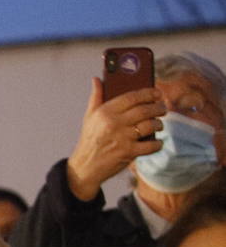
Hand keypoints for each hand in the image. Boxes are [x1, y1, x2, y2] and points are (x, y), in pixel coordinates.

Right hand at [66, 79, 165, 200]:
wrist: (85, 167)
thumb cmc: (89, 140)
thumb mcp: (89, 117)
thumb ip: (95, 97)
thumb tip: (97, 79)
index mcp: (105, 112)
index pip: (132, 97)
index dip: (148, 93)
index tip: (157, 93)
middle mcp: (114, 123)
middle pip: (145, 110)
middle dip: (158, 108)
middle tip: (162, 108)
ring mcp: (122, 138)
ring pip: (150, 125)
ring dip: (159, 124)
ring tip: (159, 124)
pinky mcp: (128, 152)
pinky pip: (151, 145)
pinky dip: (157, 144)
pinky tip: (157, 142)